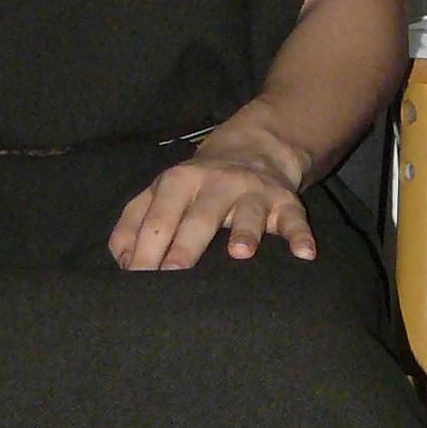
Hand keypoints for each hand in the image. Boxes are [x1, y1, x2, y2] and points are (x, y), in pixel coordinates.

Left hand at [109, 125, 316, 271]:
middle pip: (200, 216)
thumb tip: (122, 262)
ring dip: (245, 232)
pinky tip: (304, 253)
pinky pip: (294, 219)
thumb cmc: (198, 184)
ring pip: (249, 213)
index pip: (158, 216)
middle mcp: (216, 184)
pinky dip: (300, 235)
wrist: (255, 148)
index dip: (147, 245)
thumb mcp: (161, 192)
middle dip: (186, 244)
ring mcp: (253, 192)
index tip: (139, 278)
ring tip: (240, 253)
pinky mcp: (284, 202)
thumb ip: (134, 223)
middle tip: (174, 273)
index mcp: (179, 181)